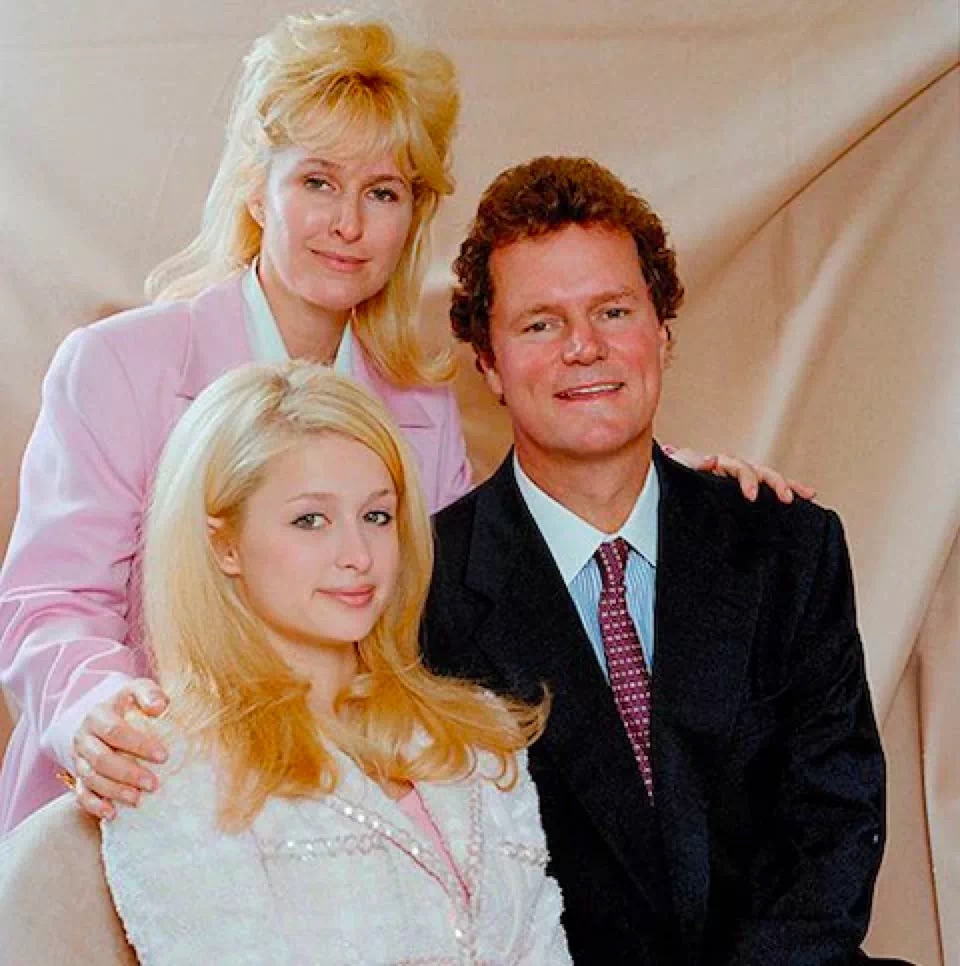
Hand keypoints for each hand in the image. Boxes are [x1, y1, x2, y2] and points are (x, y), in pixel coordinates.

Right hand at [71, 679, 168, 819]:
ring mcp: (78, 759)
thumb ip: (149, 694)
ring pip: (91, 779)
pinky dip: (94, 806)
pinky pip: (81, 794)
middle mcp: (83, 738)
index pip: (115, 731)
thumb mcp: (139, 690)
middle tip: (154, 784)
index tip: (164, 756)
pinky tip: (112, 814)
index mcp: (97, 715)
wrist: (107, 715)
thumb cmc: (129, 704)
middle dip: (128, 773)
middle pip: (101, 759)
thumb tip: (160, 707)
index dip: (139, 745)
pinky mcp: (77, 776)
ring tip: (138, 799)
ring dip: (114, 791)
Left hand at [663, 445, 815, 502]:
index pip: (739, 467)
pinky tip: (804, 499)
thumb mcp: (676, 467)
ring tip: (807, 494)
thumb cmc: (670, 476)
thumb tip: (713, 459)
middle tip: (786, 498)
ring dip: (787, 485)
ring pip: (768, 478)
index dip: (748, 479)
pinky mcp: (741, 494)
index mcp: (719, 463)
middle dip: (775, 483)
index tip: (752, 495)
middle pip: (761, 470)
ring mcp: (739, 480)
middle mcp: (733, 468)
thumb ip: (689, 461)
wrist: (662, 484)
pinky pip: (765, 492)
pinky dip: (783, 492)